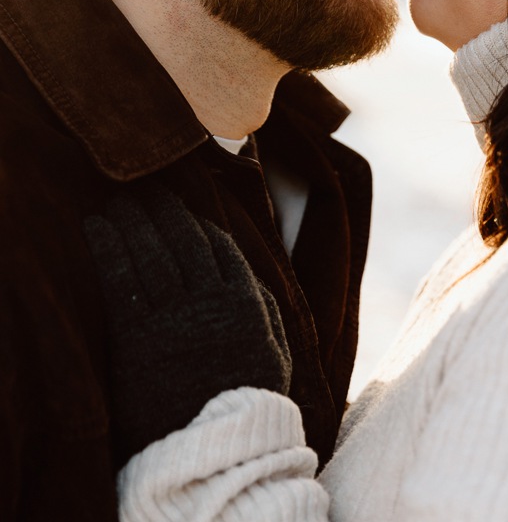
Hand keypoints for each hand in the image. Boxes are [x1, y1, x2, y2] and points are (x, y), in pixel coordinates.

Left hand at [83, 181, 290, 460]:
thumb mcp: (276, 353)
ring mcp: (173, 317)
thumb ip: (266, 307)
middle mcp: (210, 301)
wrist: (218, 453)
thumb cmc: (247, 403)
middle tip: (146, 187)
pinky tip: (98, 226)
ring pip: (151, 251)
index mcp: (245, 302)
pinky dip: (108, 246)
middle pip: (182, 239)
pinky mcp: (138, 337)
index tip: (182, 206)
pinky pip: (121, 279)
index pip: (218, 246)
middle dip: (163, 208)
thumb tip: (251, 273)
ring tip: (121, 199)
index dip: (197, 221)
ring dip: (134, 219)